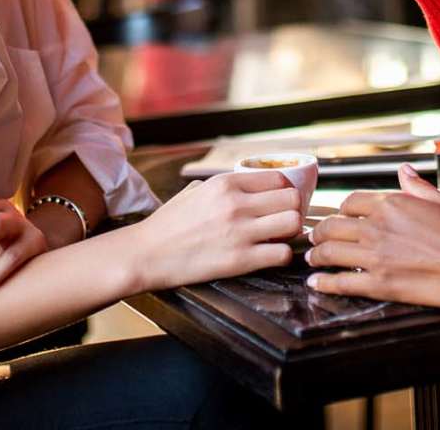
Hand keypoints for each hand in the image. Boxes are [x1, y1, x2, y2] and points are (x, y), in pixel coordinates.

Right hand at [131, 171, 302, 289]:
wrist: (146, 254)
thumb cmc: (168, 223)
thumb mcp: (195, 190)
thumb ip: (222, 186)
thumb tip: (245, 186)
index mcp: (226, 183)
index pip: (279, 178)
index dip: (285, 191)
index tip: (281, 202)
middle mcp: (236, 203)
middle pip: (292, 199)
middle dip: (293, 210)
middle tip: (284, 221)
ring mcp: (239, 232)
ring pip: (293, 223)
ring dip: (291, 232)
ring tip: (279, 238)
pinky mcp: (239, 260)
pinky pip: (281, 254)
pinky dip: (282, 255)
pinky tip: (270, 255)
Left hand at [305, 163, 439, 306]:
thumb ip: (417, 187)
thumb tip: (404, 171)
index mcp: (392, 204)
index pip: (351, 202)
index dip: (340, 210)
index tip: (337, 217)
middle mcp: (378, 227)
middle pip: (333, 226)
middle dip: (319, 232)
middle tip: (313, 238)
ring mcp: (376, 256)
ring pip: (332, 253)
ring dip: (316, 256)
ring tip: (311, 259)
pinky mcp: (380, 284)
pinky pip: (343, 282)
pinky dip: (325, 283)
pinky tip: (316, 283)